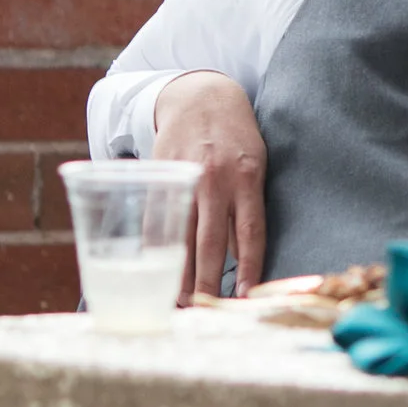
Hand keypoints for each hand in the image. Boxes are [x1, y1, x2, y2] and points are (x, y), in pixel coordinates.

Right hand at [151, 71, 267, 297]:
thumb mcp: (255, 166)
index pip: (251, 233)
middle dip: (208, 282)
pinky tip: (152, 271)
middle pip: (211, 242)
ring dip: (178, 273)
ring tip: (179, 302)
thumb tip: (241, 259)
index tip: (246, 297)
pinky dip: (155, 248)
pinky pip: (155, 218)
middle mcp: (216, 180)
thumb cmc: (236, 137)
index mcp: (248, 178)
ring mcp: (185, 177)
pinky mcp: (159, 174)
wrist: (200, 95)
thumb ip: (246, 210)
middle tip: (204, 311)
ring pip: (180, 236)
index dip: (250, 269)